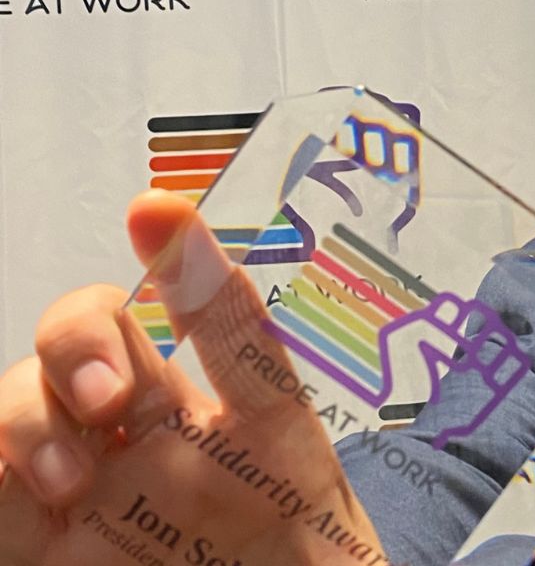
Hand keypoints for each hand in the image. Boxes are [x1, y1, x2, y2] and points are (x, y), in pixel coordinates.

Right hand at [0, 191, 385, 564]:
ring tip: (71, 482)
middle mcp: (110, 441)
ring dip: (20, 427)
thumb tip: (161, 207)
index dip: (106, 303)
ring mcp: (68, 499)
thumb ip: (224, 325)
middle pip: (49, 360)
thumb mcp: (273, 418)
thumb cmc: (300, 532)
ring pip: (6, 420)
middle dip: (66, 356)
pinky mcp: (38, 552)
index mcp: (171, 400)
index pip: (111, 320)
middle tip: (109, 403)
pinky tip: (34, 492)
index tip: (144, 244)